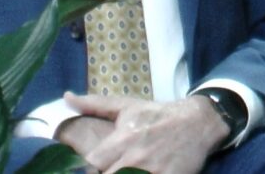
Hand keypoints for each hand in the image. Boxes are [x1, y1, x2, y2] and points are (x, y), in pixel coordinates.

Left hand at [61, 92, 229, 173]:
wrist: (197, 121)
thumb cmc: (157, 114)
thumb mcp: (127, 106)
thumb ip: (95, 104)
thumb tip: (66, 97)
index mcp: (122, 139)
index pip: (91, 164)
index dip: (88, 169)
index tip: (94, 166)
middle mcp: (135, 156)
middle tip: (112, 167)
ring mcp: (153, 170)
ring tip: (128, 169)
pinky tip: (145, 173)